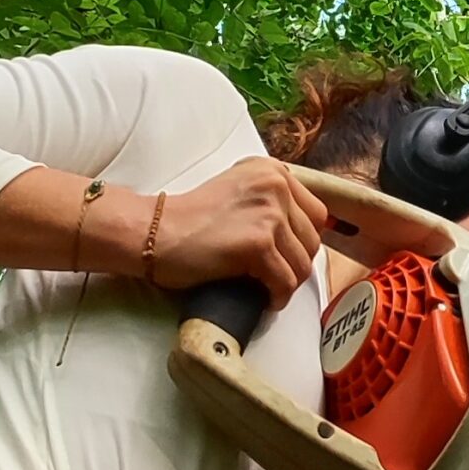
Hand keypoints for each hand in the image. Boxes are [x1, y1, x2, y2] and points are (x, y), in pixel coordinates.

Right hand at [142, 158, 329, 300]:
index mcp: (271, 170)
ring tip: (266, 288)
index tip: (285, 256)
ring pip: (302, 264)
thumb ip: (270, 202)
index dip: (302, 241)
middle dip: (295, 263)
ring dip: (286, 283)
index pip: (315, 213)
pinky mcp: (259, 244)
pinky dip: (277, 297)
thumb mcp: (238, 192)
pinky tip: (264, 299)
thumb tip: (301, 236)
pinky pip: (285, 282)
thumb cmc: (188, 220)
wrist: (153, 233)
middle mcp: (275, 185)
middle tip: (274, 276)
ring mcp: (268, 214)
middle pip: (313, 239)